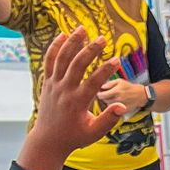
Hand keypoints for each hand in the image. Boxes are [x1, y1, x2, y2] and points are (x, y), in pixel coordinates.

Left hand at [25, 31, 124, 168]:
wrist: (48, 140)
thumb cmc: (74, 137)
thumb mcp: (94, 133)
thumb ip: (109, 119)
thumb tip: (122, 106)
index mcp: (77, 103)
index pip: (93, 82)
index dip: (106, 70)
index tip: (117, 60)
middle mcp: (64, 91)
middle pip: (77, 64)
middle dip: (91, 50)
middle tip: (102, 38)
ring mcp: (54, 85)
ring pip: (62, 58)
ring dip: (72, 42)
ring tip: (82, 29)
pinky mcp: (47, 82)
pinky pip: (49, 61)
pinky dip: (55, 47)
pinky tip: (62, 35)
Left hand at [97, 77, 148, 115]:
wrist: (141, 95)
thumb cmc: (129, 87)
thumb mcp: (119, 81)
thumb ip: (109, 83)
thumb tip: (101, 87)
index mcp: (116, 91)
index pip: (102, 95)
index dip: (99, 94)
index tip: (99, 93)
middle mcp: (117, 100)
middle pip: (104, 101)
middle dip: (103, 98)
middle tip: (106, 95)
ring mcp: (120, 107)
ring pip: (108, 106)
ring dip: (108, 103)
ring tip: (112, 99)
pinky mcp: (123, 112)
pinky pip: (114, 111)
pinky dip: (113, 108)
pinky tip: (116, 104)